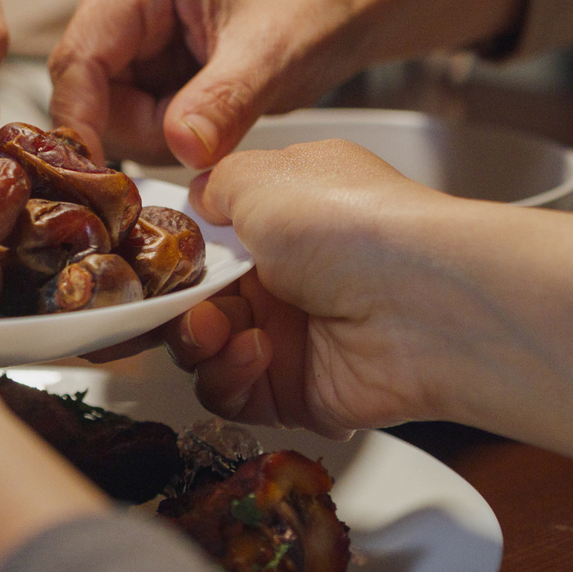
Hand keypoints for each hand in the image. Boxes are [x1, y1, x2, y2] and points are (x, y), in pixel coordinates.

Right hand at [47, 0, 379, 168]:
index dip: (80, 121)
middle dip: (140, 127)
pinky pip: (121, 111)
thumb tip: (180, 147)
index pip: (79, 57)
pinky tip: (199, 113)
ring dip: (152, 131)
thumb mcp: (273, 57)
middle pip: (85, 89)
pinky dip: (159, 128)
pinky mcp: (130, 50)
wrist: (339, 7)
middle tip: (204, 133)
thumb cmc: (311, 10)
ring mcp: (119, 20)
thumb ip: (223, 103)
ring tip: (213, 113)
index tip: (99, 175)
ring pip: (101, 107)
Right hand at [158, 140, 455, 436]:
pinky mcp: (296, 391)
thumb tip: (197, 198)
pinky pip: (233, 396)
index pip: (204, 244)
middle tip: (181, 304)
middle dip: (176, 304)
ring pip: (204, 352)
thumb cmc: (353, 225)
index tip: (150, 263)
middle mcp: (284, 277)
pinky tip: (257, 352)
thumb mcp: (263, 176)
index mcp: (279, 220)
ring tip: (220, 330)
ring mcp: (290, 336)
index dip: (172, 256)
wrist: (422, 302)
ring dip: (199, 341)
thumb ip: (216, 184)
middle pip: (194, 301)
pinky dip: (230, 376)